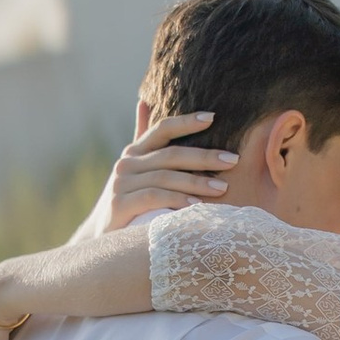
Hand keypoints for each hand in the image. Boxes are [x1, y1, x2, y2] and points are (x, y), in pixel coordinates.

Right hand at [99, 108, 237, 232]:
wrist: (105, 238)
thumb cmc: (130, 201)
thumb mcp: (137, 169)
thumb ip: (143, 138)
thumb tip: (145, 101)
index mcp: (135, 152)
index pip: (162, 129)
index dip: (186, 122)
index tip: (213, 117)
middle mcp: (126, 164)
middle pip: (171, 154)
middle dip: (205, 156)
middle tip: (233, 159)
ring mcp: (121, 184)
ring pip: (165, 177)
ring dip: (196, 182)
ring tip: (223, 187)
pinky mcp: (119, 205)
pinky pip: (153, 197)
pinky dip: (176, 199)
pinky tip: (196, 205)